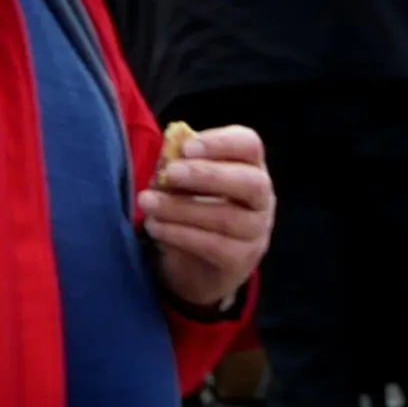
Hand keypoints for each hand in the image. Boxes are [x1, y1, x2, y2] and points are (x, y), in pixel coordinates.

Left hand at [140, 122, 272, 310]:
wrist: (192, 263)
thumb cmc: (188, 206)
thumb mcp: (179, 180)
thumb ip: (176, 161)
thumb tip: (170, 148)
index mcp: (247, 167)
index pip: (249, 145)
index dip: (221, 143)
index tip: (186, 147)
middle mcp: (260, 200)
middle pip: (252, 183)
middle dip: (207, 175)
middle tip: (170, 173)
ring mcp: (256, 232)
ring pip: (227, 217)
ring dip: (181, 208)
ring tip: (147, 202)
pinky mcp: (242, 260)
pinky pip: (214, 245)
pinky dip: (179, 234)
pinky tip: (155, 227)